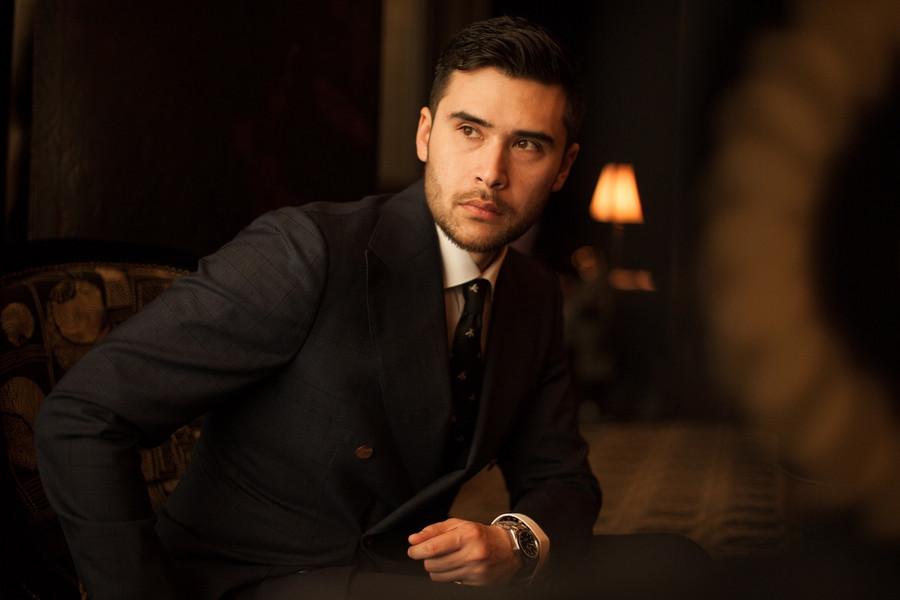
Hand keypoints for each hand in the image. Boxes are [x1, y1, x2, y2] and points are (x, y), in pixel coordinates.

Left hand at [407, 518, 521, 585]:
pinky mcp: (477, 583)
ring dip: (436, 568)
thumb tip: (413, 539)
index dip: (417, 551)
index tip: (413, 550)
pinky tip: (457, 566)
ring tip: (445, 560)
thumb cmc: (480, 535)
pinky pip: (450, 582)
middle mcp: (472, 554)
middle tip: (433, 553)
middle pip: (432, 564)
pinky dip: (448, 575)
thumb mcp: (459, 525)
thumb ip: (434, 530)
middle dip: (427, 559)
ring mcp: (475, 570)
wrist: (509, 549)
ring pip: (438, 576)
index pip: (433, 548)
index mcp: (467, 535)